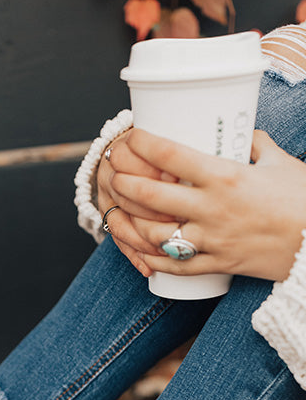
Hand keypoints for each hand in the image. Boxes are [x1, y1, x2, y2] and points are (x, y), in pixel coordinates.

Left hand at [109, 128, 305, 282]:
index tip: (130, 137)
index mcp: (226, 177)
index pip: (171, 156)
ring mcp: (212, 241)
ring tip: (120, 209)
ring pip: (155, 234)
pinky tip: (139, 248)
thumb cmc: (304, 200)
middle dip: (125, 182)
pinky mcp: (217, 265)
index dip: (143, 144)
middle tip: (114, 173)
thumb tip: (239, 134)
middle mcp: (213, 209)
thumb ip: (255, 144)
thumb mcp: (280, 162)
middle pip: (152, 196)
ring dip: (131, 222)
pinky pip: (175, 265)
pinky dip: (152, 258)